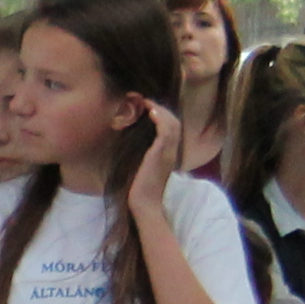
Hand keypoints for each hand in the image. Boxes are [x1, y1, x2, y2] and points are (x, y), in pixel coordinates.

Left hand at [122, 97, 181, 213]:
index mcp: (168, 154)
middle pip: (175, 122)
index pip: (172, 128)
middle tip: (146, 100)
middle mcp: (171, 151)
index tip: (149, 106)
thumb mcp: (142, 166)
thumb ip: (142, 154)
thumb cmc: (139, 188)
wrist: (143, 203)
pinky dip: (160, 119)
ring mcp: (168, 153)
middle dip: (161, 108)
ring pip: (172, 124)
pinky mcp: (161, 155)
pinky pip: (166, 131)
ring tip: (147, 102)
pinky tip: (151, 112)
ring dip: (160, 110)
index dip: (163, 115)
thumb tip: (129, 142)